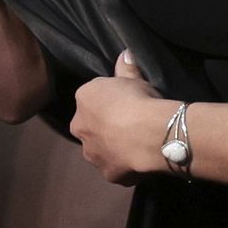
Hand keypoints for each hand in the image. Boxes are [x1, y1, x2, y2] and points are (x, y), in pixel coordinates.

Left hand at [71, 50, 173, 185]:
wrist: (148, 133)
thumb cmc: (138, 99)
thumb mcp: (134, 78)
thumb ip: (126, 69)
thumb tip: (125, 53)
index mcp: (84, 100)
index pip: (91, 99)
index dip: (108, 101)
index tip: (124, 102)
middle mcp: (80, 128)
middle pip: (90, 127)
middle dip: (104, 127)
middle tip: (129, 123)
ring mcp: (92, 155)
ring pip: (100, 150)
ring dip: (113, 147)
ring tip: (136, 142)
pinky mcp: (108, 174)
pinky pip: (116, 167)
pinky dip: (126, 163)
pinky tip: (141, 157)